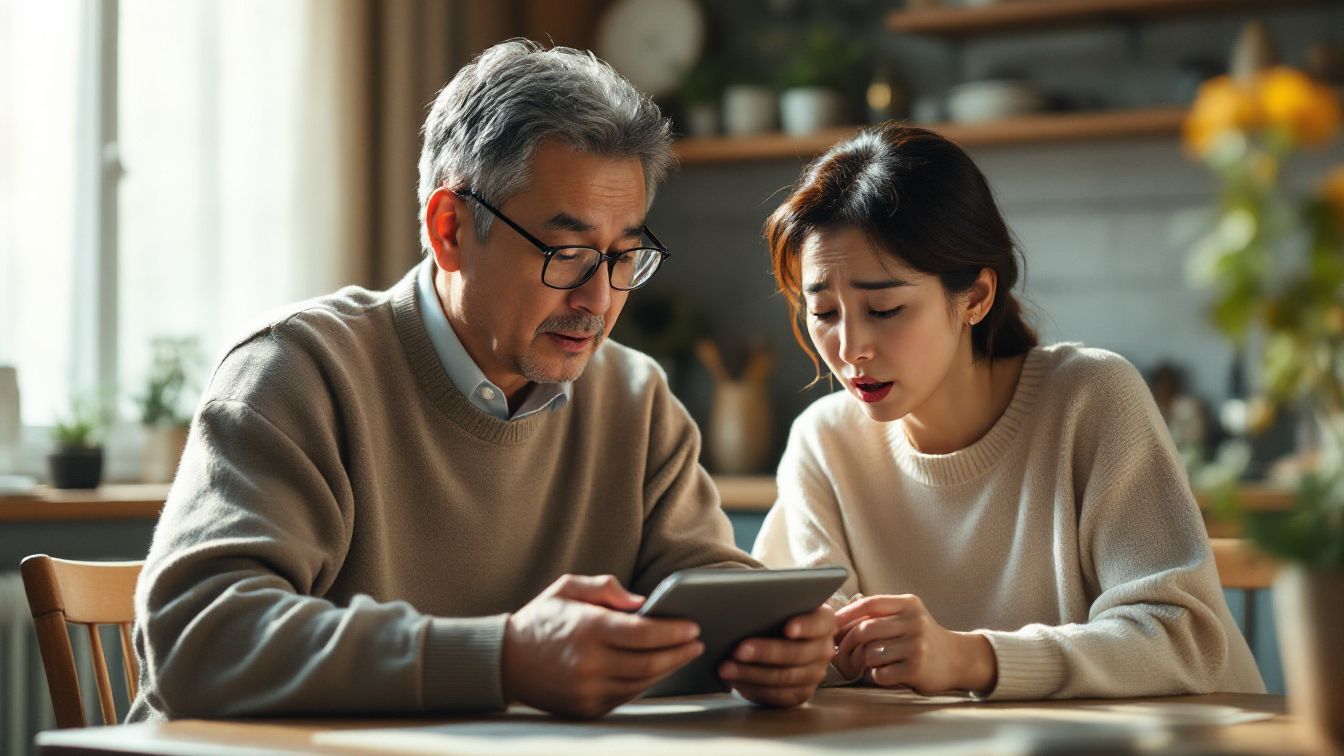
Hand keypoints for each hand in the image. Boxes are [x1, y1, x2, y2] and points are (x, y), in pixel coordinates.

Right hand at [502, 574, 702, 718]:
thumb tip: (642, 602)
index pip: (643, 633)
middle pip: (650, 662)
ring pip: (642, 682)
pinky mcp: (587, 708)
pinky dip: (646, 683)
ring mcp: (588, 690)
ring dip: (668, 669)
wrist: (505, 661)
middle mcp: (589, 663)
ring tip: (683, 654)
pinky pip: (627, 696)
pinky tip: (657, 669)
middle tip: (698, 642)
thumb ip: (606, 588)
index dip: (673, 631)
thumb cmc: (542, 619)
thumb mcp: (568, 588)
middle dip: (680, 652)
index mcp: (587, 628)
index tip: (692, 626)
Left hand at [718, 604, 834, 707]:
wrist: (780, 640)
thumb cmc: (776, 616)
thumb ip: (772, 606)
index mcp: (823, 622)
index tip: (788, 628)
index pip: (818, 623)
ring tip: (727, 668)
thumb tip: (744, 607)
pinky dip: (753, 689)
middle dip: (765, 652)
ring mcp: (814, 675)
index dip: (804, 626)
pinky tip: (735, 681)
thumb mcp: (779, 607)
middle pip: (797, 654)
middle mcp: (823, 649)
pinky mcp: (800, 694)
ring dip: (752, 674)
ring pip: (784, 678)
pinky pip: (778, 696)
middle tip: (738, 650)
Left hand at [834, 594, 995, 695]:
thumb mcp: (906, 616)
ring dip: (862, 663)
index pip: (869, 604)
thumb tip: (835, 621)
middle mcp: (914, 622)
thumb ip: (878, 614)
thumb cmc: (920, 637)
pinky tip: (882, 674)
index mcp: (908, 604)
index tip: (831, 626)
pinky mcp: (917, 669)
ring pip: (870, 653)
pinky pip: (881, 673)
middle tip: (841, 654)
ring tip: (865, 665)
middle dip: (847, 644)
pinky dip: (875, 676)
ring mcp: (917, 646)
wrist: (957, 659)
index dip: (845, 614)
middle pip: (864, 630)